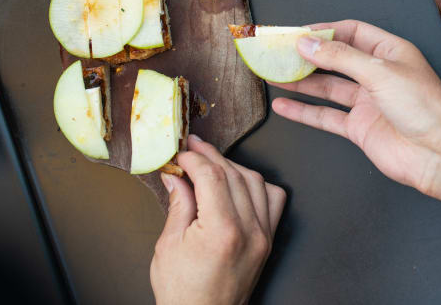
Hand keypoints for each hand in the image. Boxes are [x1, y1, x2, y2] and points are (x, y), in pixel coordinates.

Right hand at [150, 135, 285, 304]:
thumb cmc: (183, 293)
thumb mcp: (168, 245)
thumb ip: (178, 204)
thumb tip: (176, 175)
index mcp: (222, 231)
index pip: (212, 176)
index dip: (195, 158)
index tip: (182, 154)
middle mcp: (249, 231)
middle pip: (233, 174)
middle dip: (211, 156)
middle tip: (193, 149)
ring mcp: (263, 236)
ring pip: (255, 181)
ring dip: (232, 166)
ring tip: (210, 163)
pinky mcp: (268, 240)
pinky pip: (273, 199)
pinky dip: (257, 184)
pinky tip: (239, 182)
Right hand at [270, 20, 440, 196]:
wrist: (439, 154)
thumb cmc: (423, 107)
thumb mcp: (380, 72)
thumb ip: (340, 57)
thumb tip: (308, 42)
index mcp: (390, 52)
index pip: (351, 32)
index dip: (324, 31)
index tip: (296, 33)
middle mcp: (378, 74)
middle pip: (336, 58)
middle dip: (308, 55)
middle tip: (279, 52)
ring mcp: (368, 102)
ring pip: (328, 86)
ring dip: (302, 81)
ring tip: (273, 74)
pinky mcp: (360, 127)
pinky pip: (326, 116)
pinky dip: (304, 111)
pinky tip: (284, 105)